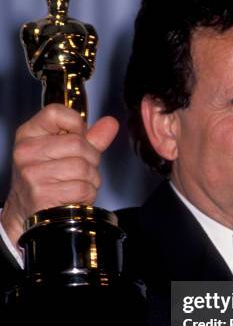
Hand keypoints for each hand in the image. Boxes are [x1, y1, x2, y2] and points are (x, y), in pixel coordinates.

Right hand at [1, 103, 118, 247]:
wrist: (28, 212)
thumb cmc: (47, 179)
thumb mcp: (63, 153)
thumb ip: (89, 138)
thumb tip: (111, 123)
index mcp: (29, 134)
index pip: (56, 112)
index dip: (77, 124)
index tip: (79, 138)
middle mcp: (27, 152)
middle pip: (78, 143)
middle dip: (91, 159)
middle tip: (82, 170)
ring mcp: (32, 173)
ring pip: (83, 167)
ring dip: (90, 179)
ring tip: (77, 184)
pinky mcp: (42, 194)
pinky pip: (83, 188)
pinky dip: (87, 195)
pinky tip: (75, 197)